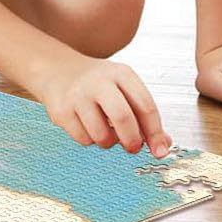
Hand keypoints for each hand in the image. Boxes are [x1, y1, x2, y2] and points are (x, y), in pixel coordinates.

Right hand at [36, 52, 171, 156]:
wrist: (58, 70)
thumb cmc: (97, 84)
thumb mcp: (123, 89)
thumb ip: (144, 115)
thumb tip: (163, 144)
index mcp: (121, 74)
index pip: (145, 106)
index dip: (156, 133)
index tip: (160, 151)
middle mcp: (98, 81)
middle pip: (123, 118)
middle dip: (132, 141)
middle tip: (133, 147)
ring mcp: (77, 95)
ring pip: (102, 135)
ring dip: (108, 142)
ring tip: (104, 130)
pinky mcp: (61, 110)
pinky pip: (83, 139)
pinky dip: (89, 139)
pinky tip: (86, 125)